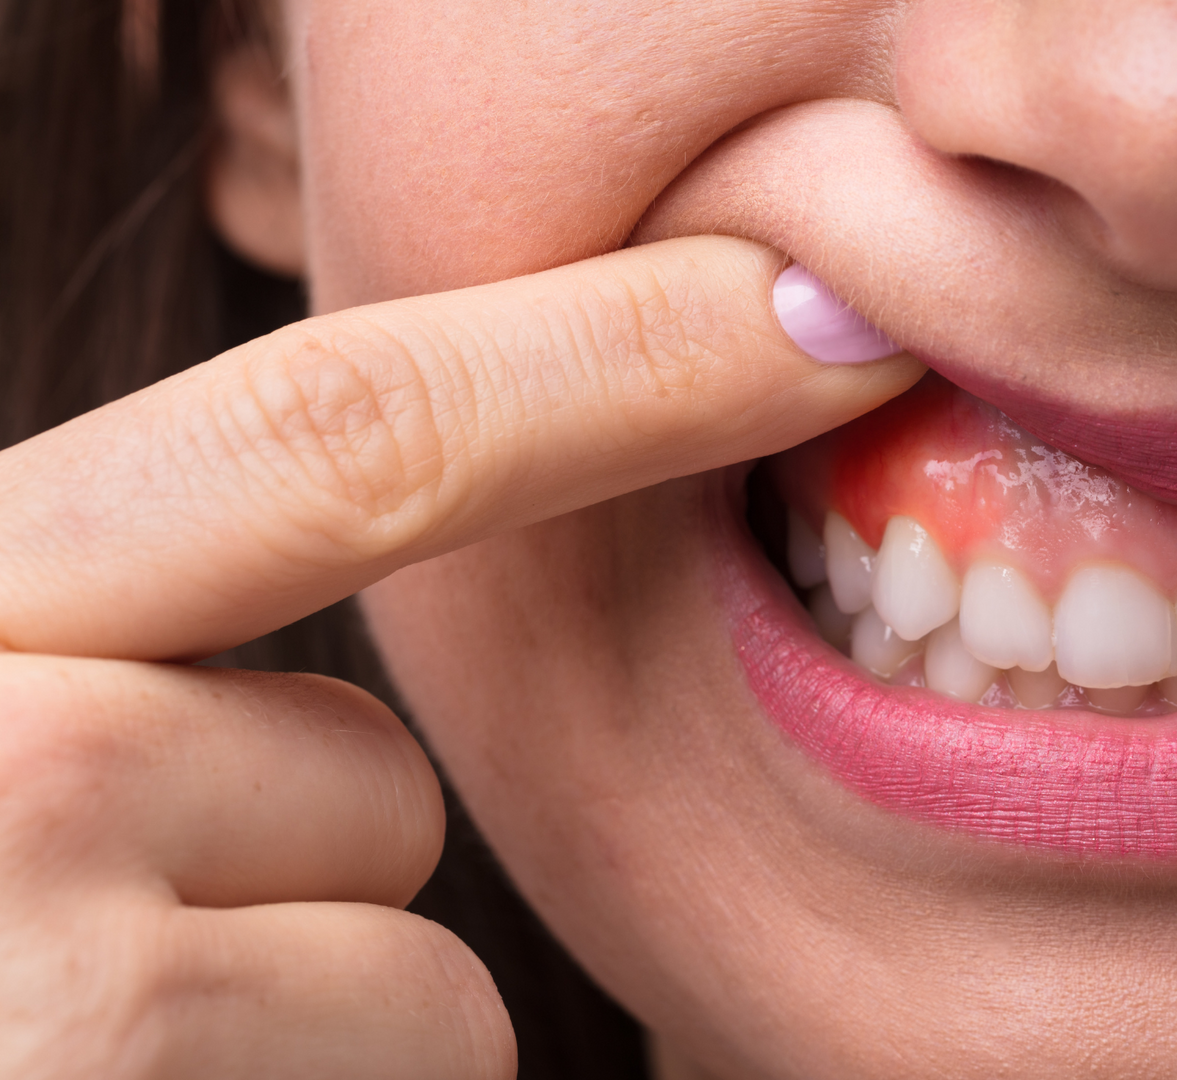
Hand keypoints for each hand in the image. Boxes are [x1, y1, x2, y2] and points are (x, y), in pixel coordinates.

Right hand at [0, 237, 920, 1077]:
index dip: (613, 358)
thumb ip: (111, 645)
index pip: (337, 434)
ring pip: (415, 992)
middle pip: (371, 775)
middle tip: (81, 956)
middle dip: (302, 863)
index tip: (823, 312)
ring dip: (300, 1042)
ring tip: (92, 1070)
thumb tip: (367, 653)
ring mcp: (60, 1013)